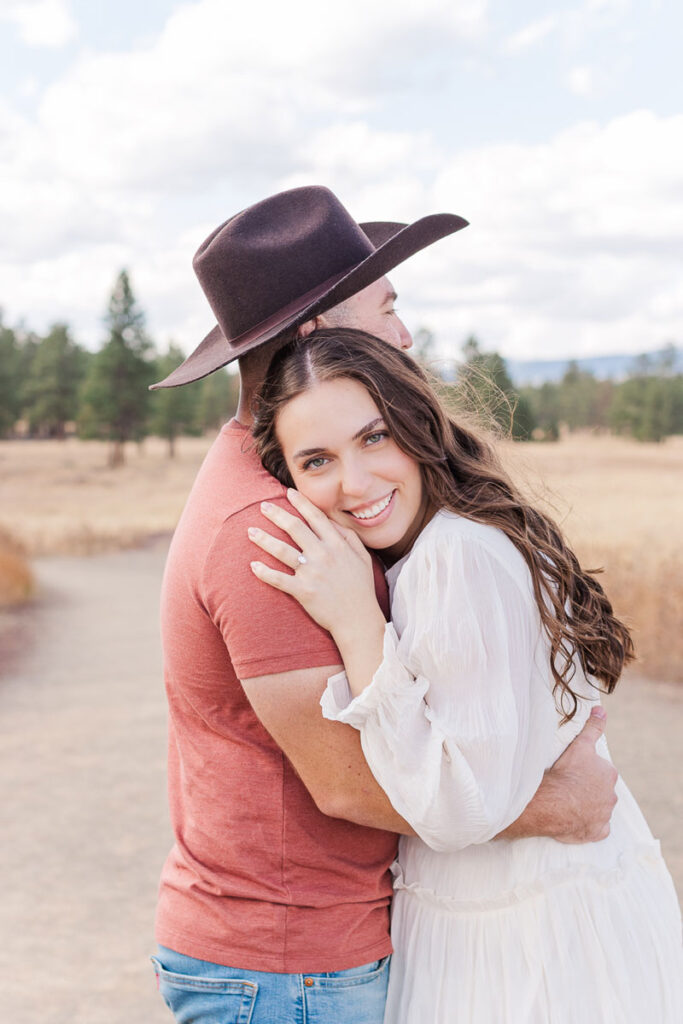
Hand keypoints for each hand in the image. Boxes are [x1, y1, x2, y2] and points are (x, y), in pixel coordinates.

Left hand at [248, 488, 381, 637]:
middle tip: (262, 505)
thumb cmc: (361, 588)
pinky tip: (252, 565)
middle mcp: (323, 555)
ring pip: (282, 551)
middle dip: (277, 514)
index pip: (316, 517)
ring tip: (250, 531)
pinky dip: (264, 572)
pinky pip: (278, 579)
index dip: (301, 503)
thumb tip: (331, 521)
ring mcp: (312, 573)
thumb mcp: (363, 557)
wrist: (359, 619)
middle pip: (295, 528)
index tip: (288, 493)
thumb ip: (348, 537)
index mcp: (338, 545)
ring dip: (264, 539)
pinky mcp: (303, 591)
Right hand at [503, 707, 617, 842]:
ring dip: (587, 806)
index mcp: (609, 775)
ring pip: (599, 809)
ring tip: (568, 802)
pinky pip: (596, 828)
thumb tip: (601, 709)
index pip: (601, 771)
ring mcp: (604, 815)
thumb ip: (592, 727)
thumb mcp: (580, 745)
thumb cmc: (567, 773)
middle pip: (601, 790)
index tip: (573, 772)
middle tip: (569, 786)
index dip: (586, 771)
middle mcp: (611, 796)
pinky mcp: (597, 832)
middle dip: (589, 789)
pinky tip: (577, 820)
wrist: (555, 802)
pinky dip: (589, 825)